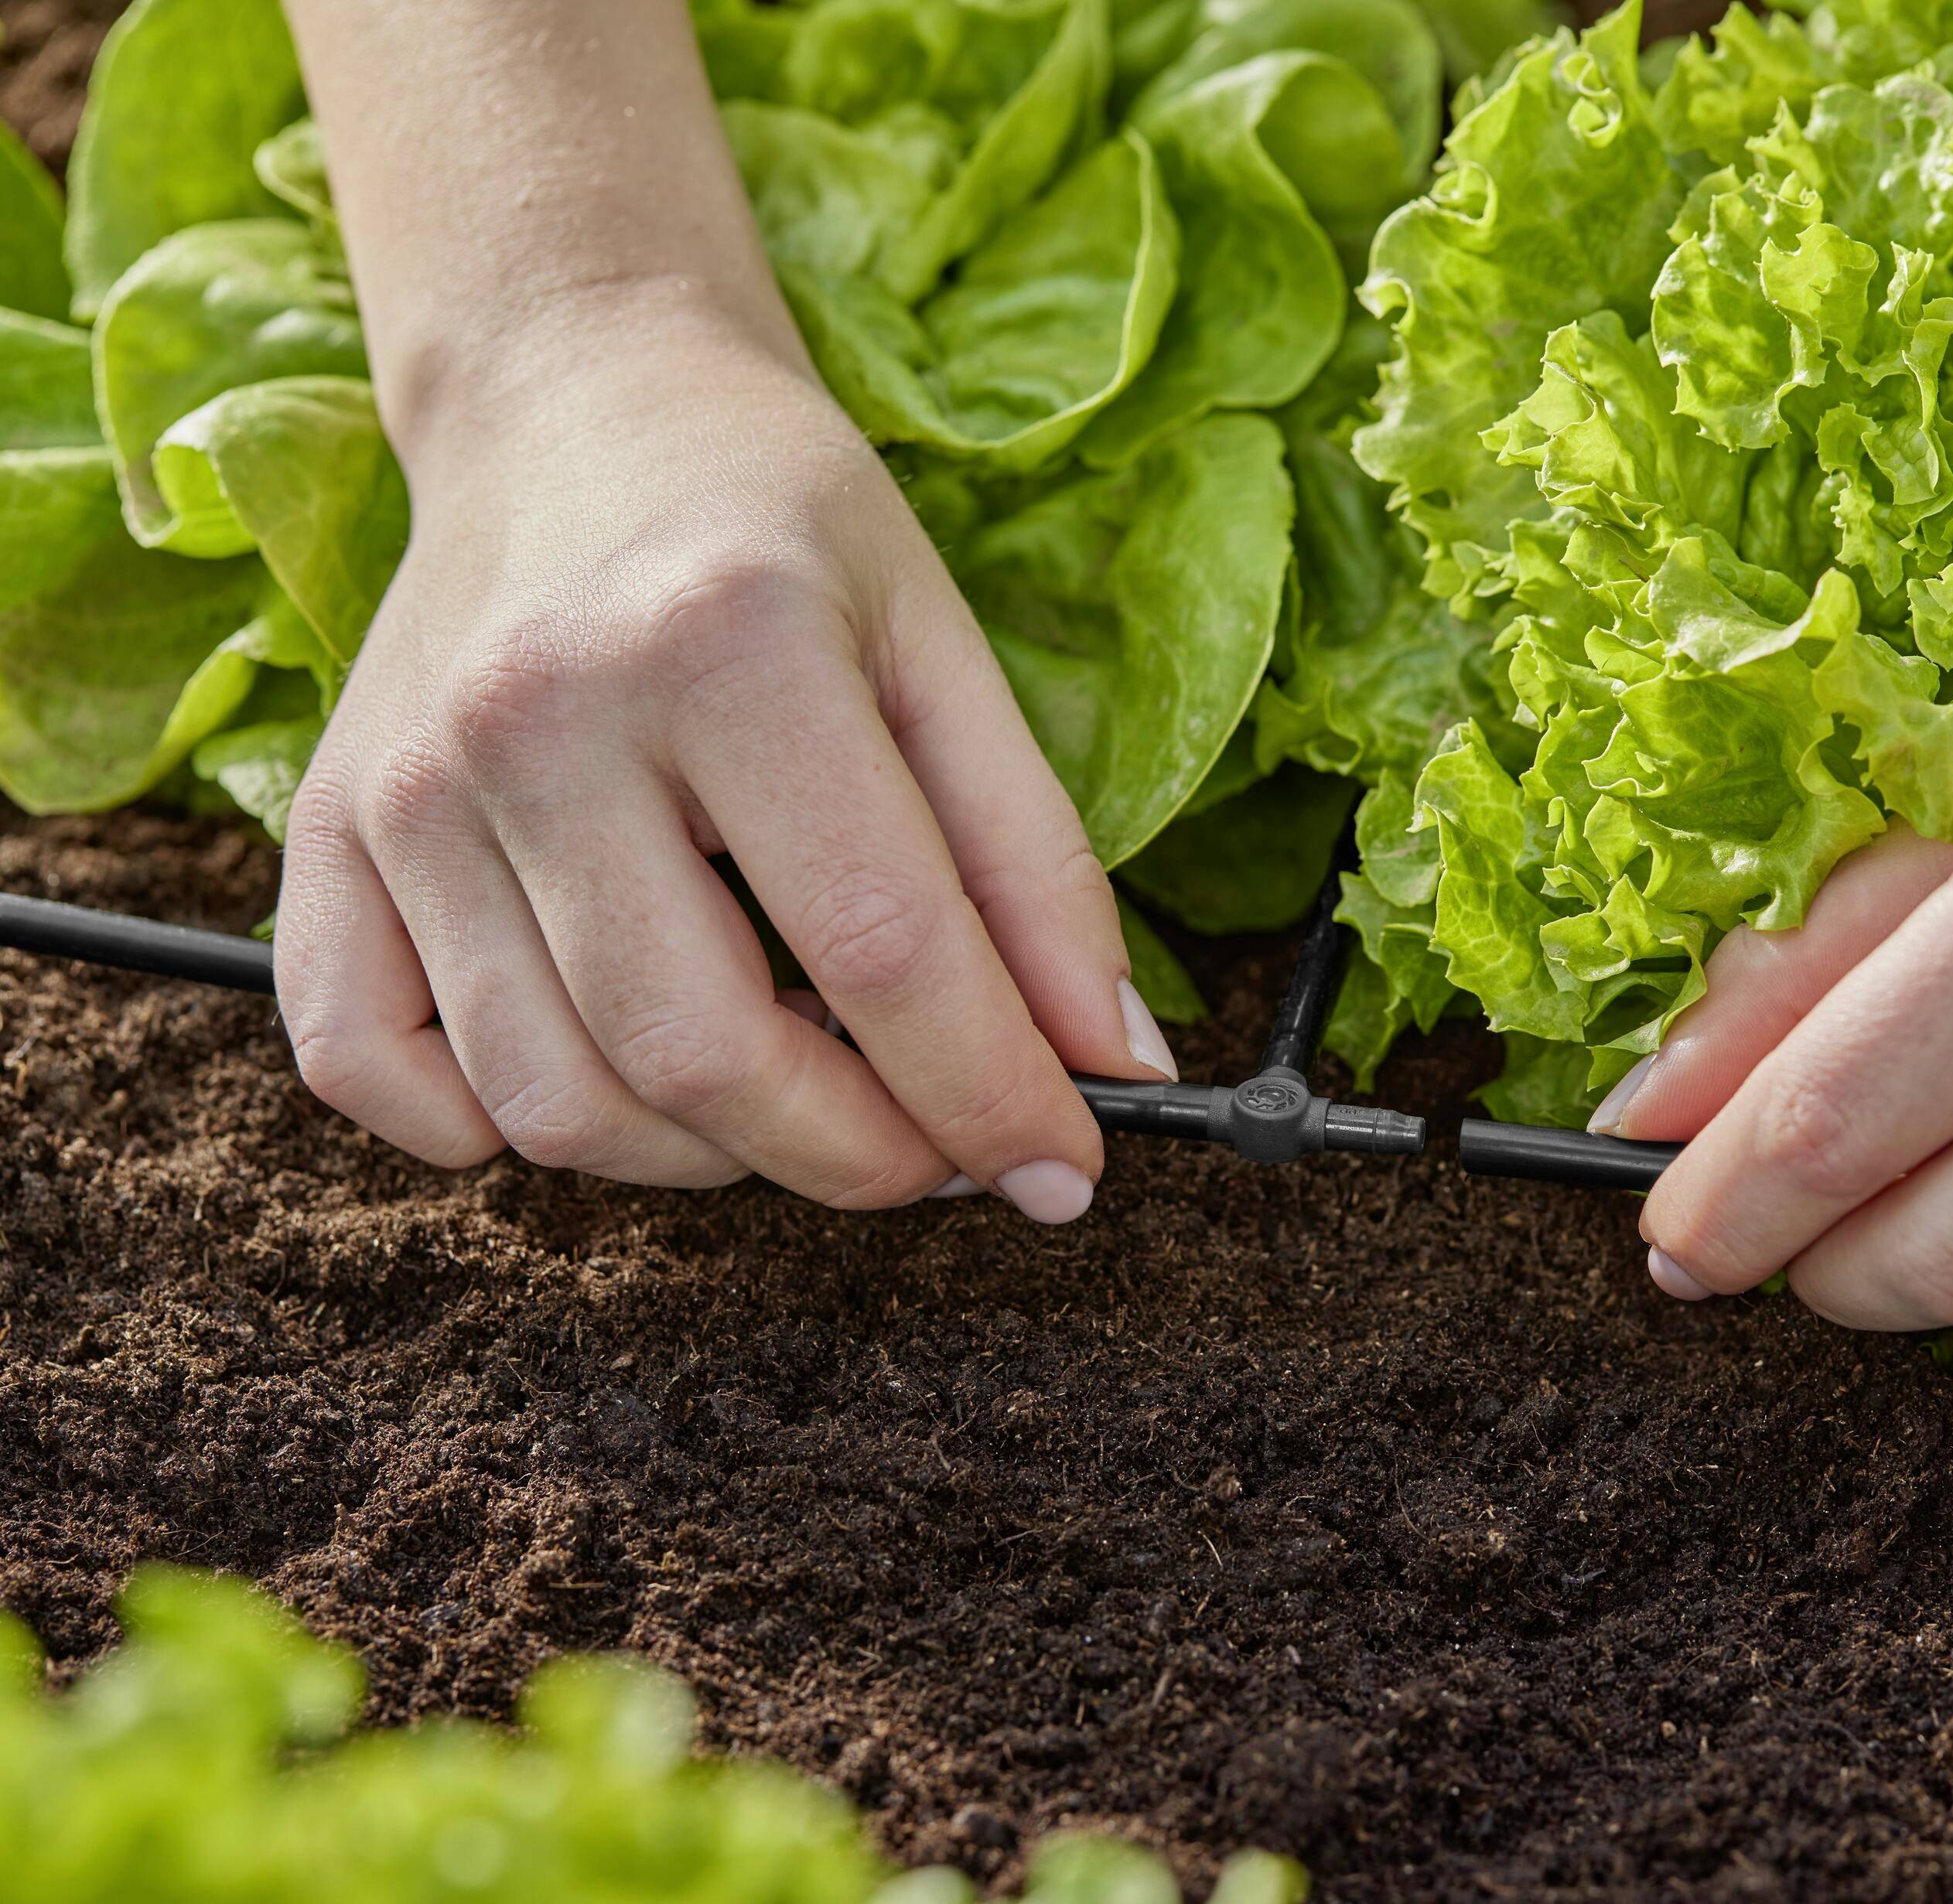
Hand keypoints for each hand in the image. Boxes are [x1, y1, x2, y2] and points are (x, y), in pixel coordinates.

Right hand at [274, 299, 1175, 1214]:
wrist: (574, 399)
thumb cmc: (782, 524)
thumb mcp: (946, 652)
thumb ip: (1038, 869)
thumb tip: (1113, 1065)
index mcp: (728, 641)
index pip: (883, 950)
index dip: (994, 1095)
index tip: (1063, 1167)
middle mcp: (542, 714)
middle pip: (704, 1058)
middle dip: (858, 1156)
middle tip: (936, 1145)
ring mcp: (411, 780)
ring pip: (554, 1101)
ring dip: (706, 1158)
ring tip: (796, 1090)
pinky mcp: (330, 825)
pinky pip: (366, 1064)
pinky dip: (487, 1133)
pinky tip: (608, 1079)